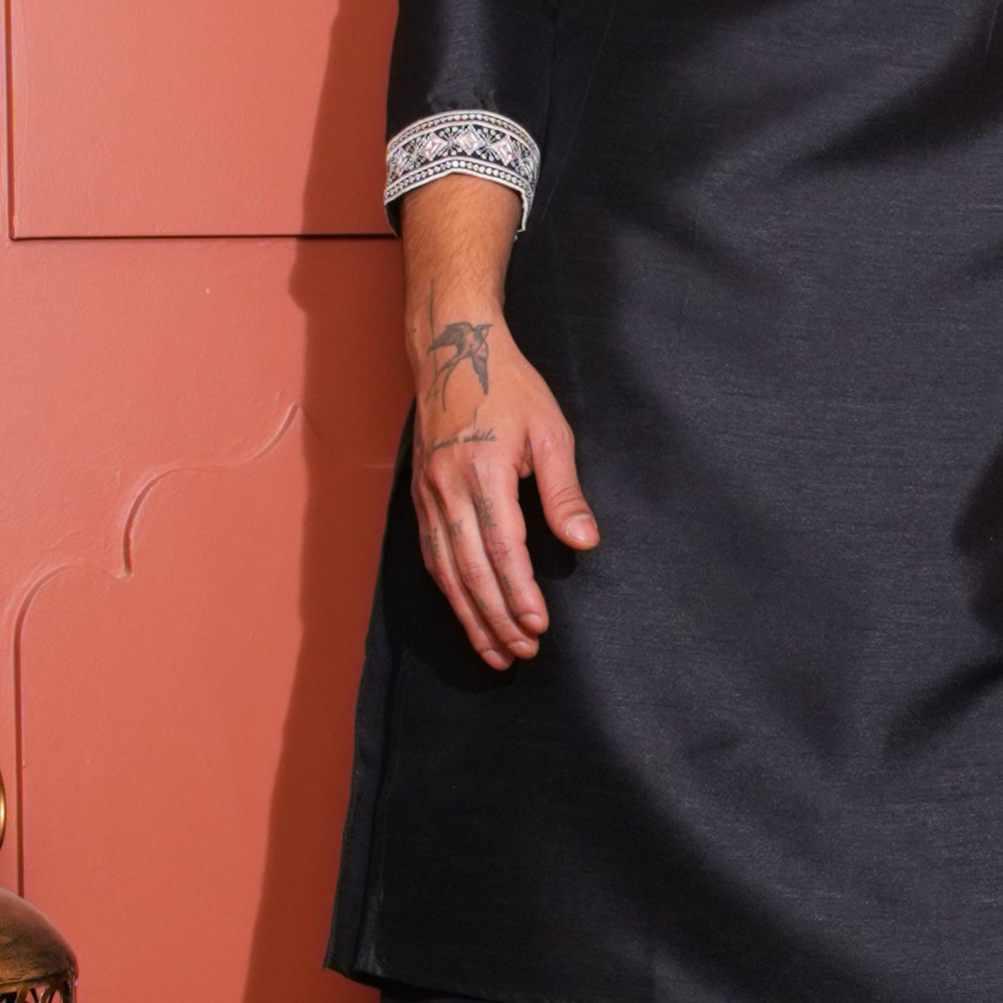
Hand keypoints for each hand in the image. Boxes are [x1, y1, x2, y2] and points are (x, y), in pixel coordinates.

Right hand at [409, 295, 598, 668]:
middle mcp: (447, 488)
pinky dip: (448, 590)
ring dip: (470, 615)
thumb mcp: (550, 431)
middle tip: (522, 653)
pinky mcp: (419, 495)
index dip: (518, 593)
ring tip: (494, 652)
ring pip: (445, 570)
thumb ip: (563, 491)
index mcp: (483, 471)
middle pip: (469, 570)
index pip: (500, 548)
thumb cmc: (509, 388)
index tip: (538, 626)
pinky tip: (466, 612)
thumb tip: (583, 542)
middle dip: (496, 618)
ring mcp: (428, 494)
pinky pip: (431, 554)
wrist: (453, 349)